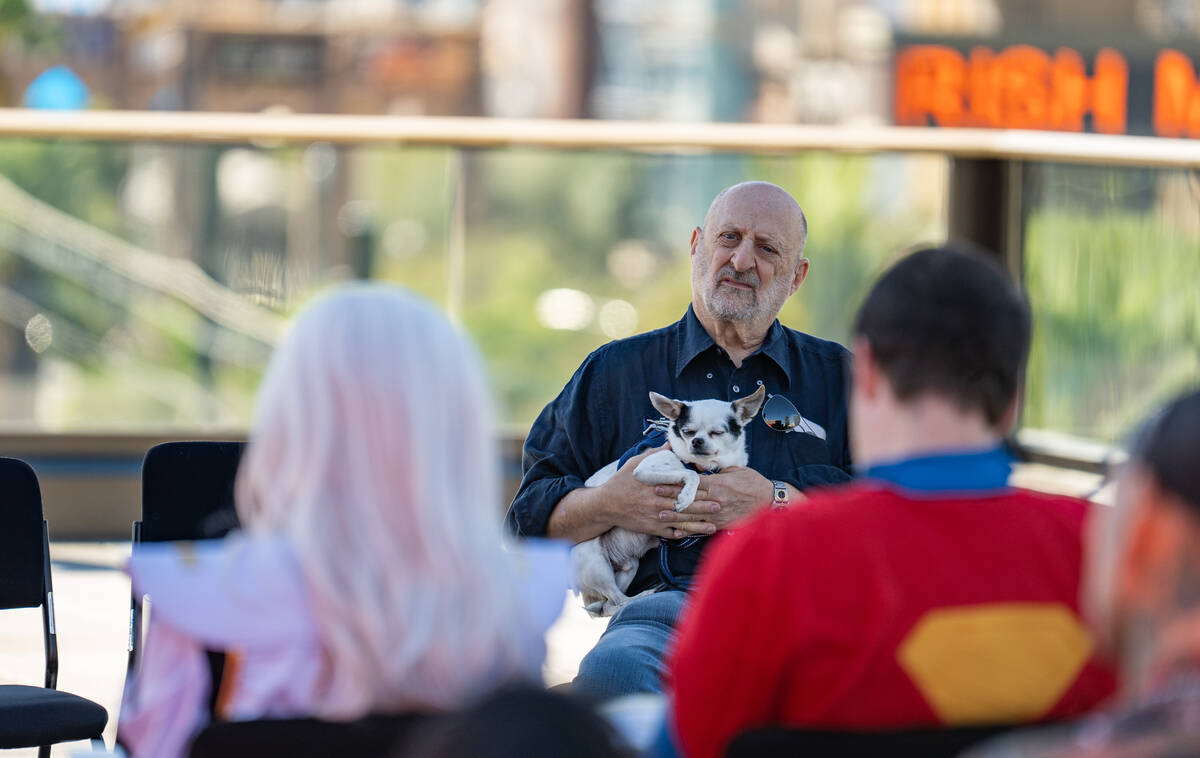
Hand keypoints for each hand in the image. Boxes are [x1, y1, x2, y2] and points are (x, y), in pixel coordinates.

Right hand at [597, 445, 717, 538]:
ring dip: (698, 524)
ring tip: (713, 525)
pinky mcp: (651, 528)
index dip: (696, 488)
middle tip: (719, 505)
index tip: (710, 487)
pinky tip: (693, 534)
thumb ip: (654, 455)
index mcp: (656, 485)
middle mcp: (657, 502)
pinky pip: (669, 532)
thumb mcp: (635, 463)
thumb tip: (669, 443)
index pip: (680, 486)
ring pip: (680, 521)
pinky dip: (681, 534)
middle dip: (702, 506)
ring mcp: (654, 516)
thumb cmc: (621, 482)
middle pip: (684, 504)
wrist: (605, 505)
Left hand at [657, 468, 802, 530]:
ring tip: (660, 515)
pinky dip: (690, 530)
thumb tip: (697, 467)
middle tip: (654, 496)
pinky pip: (703, 528)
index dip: (675, 483)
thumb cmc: (753, 483)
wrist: (770, 502)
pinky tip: (677, 531)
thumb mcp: (735, 470)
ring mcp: (718, 514)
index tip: (661, 481)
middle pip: (689, 498)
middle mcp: (716, 499)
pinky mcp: (722, 524)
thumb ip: (715, 470)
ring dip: (676, 515)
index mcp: (718, 483)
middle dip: (671, 498)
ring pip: (693, 515)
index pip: (692, 483)